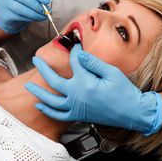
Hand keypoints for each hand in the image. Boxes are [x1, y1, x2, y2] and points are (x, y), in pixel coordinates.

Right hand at [0, 0, 49, 33]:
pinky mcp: (5, 13)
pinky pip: (18, 16)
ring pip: (19, 8)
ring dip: (34, 13)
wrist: (8, 12)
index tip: (47, 0)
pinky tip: (37, 18)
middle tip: (47, 10)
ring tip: (44, 16)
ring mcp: (4, 1)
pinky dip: (30, 18)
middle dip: (36, 4)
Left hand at [25, 44, 161, 135]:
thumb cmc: (124, 93)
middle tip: (36, 59)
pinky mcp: (78, 115)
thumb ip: (92, 62)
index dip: (75, 52)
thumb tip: (78, 53)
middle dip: (44, 69)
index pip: (74, 62)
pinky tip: (41, 106)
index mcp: (85, 83)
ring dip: (39, 92)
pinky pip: (58, 115)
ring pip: (51, 101)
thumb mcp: (111, 72)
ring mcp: (76, 108)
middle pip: (54, 81)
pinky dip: (48, 110)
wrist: (133, 113)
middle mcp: (77, 96)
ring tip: (29, 87)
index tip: (75, 45)